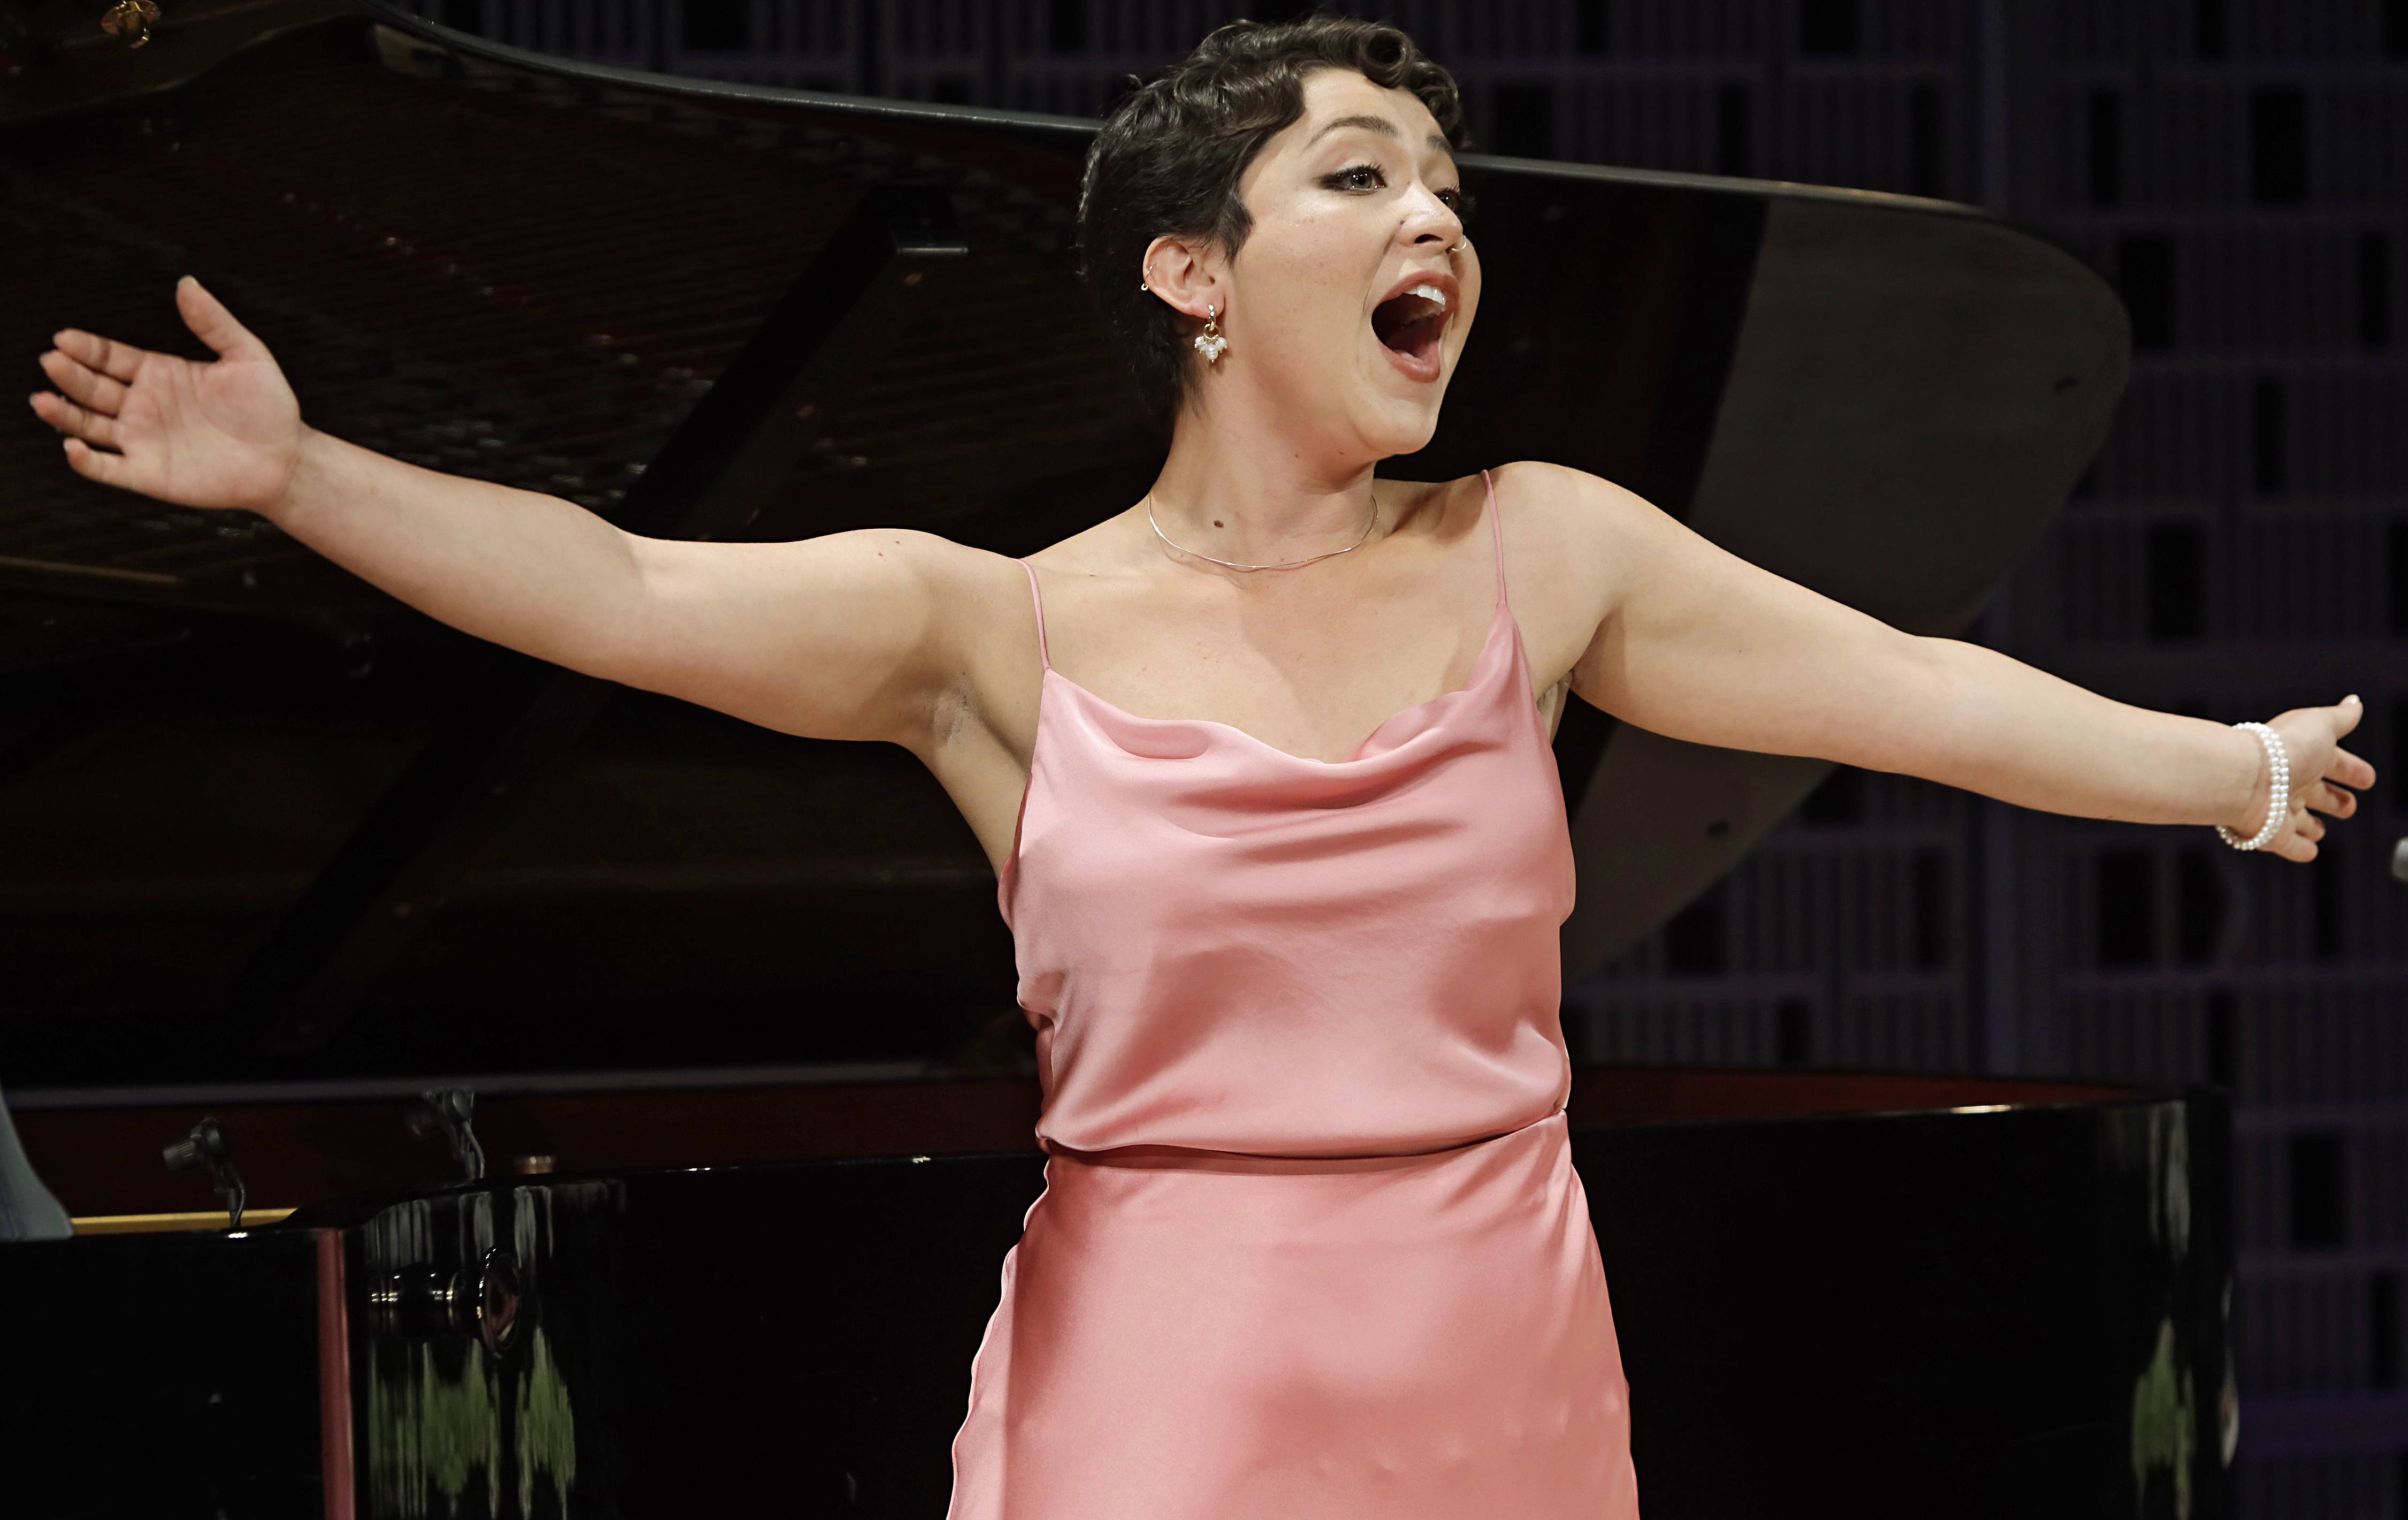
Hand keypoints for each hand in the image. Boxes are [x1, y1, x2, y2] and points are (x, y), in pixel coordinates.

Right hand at [29, 276, 305, 513]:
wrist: (287, 459)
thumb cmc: (269, 407)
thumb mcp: (246, 356)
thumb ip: (213, 322)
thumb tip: (186, 283)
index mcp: (157, 374)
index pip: (109, 357)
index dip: (86, 348)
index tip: (64, 338)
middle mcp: (141, 406)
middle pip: (92, 388)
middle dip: (70, 376)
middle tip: (53, 361)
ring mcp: (141, 441)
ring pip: (88, 426)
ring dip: (63, 415)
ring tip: (43, 401)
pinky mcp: (148, 474)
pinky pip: (107, 468)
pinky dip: (86, 461)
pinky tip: (73, 448)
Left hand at [2241, 696, 2376, 861]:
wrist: (2246, 778)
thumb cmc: (2284, 750)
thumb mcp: (2320, 724)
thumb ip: (2340, 716)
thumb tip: (2354, 702)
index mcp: (2305, 756)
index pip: (2334, 763)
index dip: (2352, 771)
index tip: (2368, 778)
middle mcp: (2290, 782)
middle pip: (2317, 794)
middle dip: (2334, 800)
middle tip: (2348, 806)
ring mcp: (2280, 809)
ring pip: (2300, 821)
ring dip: (2312, 827)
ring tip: (2320, 830)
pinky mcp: (2273, 835)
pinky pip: (2289, 844)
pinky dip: (2301, 849)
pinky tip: (2310, 852)